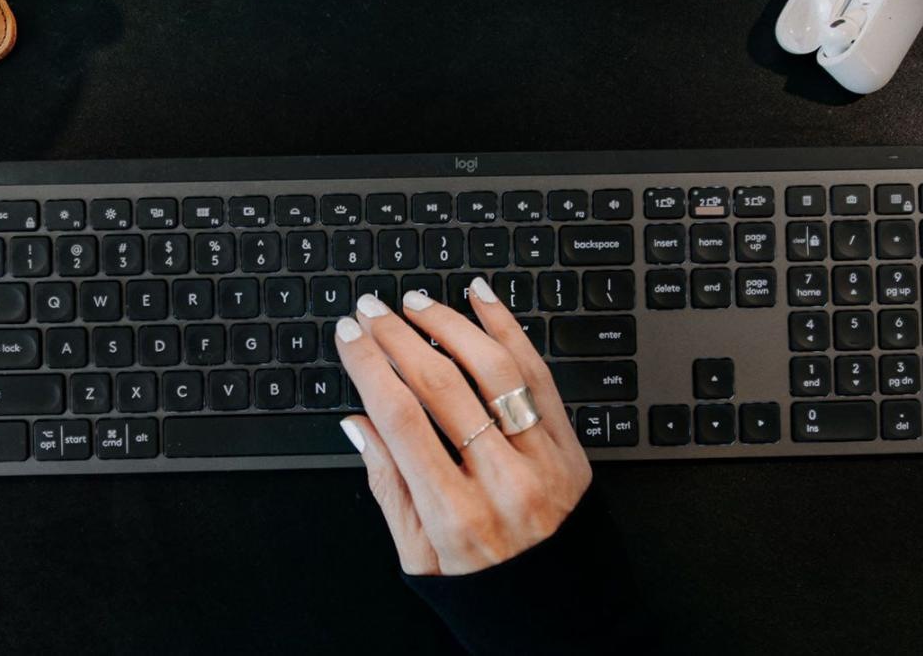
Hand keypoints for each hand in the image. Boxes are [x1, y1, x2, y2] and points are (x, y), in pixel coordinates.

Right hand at [334, 277, 590, 575]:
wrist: (567, 620)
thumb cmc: (488, 592)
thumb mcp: (420, 559)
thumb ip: (389, 488)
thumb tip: (358, 424)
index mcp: (454, 514)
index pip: (401, 419)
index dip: (369, 367)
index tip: (350, 336)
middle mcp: (501, 483)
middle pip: (441, 387)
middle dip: (398, 337)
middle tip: (372, 308)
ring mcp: (542, 462)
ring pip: (495, 371)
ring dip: (451, 326)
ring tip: (418, 303)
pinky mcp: (572, 448)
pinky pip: (540, 377)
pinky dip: (510, 332)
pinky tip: (484, 303)